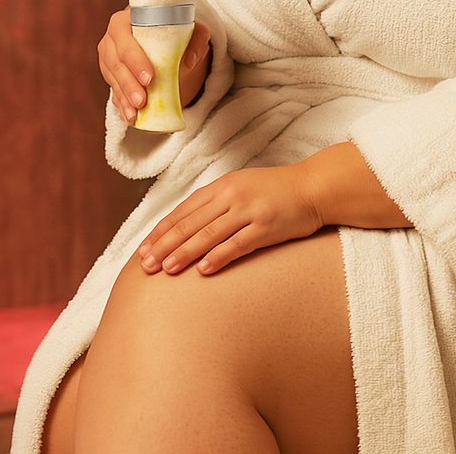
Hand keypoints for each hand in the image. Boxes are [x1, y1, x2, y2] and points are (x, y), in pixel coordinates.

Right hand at [97, 8, 211, 123]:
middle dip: (128, 84)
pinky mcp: (109, 72)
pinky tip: (130, 115)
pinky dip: (121, 104)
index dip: (136, 61)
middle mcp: (113, 37)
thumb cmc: (176, 29)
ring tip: (135, 113)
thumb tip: (190, 60)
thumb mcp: (192, 29)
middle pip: (116, 63)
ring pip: (112, 79)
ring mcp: (108, 55)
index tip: (150, 78)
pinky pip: (113, 89)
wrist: (164, 35)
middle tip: (142, 101)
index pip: (127, 41)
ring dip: (124, 98)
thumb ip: (198, 37)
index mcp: (127, 19)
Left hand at [137, 164, 323, 275]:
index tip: (143, 248)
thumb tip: (187, 224)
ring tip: (166, 269)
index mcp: (222, 186)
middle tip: (145, 264)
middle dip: (165, 244)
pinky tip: (203, 270)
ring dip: (185, 252)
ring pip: (209, 234)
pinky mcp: (266, 227)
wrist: (312, 187)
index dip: (161, 230)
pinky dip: (219, 257)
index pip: (184, 210)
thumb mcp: (241, 186)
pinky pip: (238, 244)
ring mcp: (249, 211)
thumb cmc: (275, 190)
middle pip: (191, 223)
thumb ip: (216, 202)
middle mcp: (232, 196)